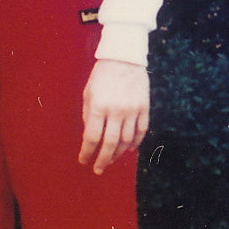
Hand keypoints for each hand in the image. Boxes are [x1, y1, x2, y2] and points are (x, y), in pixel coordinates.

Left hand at [81, 58, 148, 173]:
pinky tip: (128, 149)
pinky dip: (135, 143)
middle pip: (110, 143)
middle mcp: (116, 111)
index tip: (83, 160)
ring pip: (127, 140)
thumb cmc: (101, 76)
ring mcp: (132, 111)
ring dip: (118, 153)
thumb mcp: (88, 94)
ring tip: (110, 160)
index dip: (87, 152)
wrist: (124, 60)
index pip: (92, 137)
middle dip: (103, 159)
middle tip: (98, 169)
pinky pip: (141, 131)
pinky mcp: (144, 108)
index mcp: (98, 107)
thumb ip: (89, 115)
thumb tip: (91, 136)